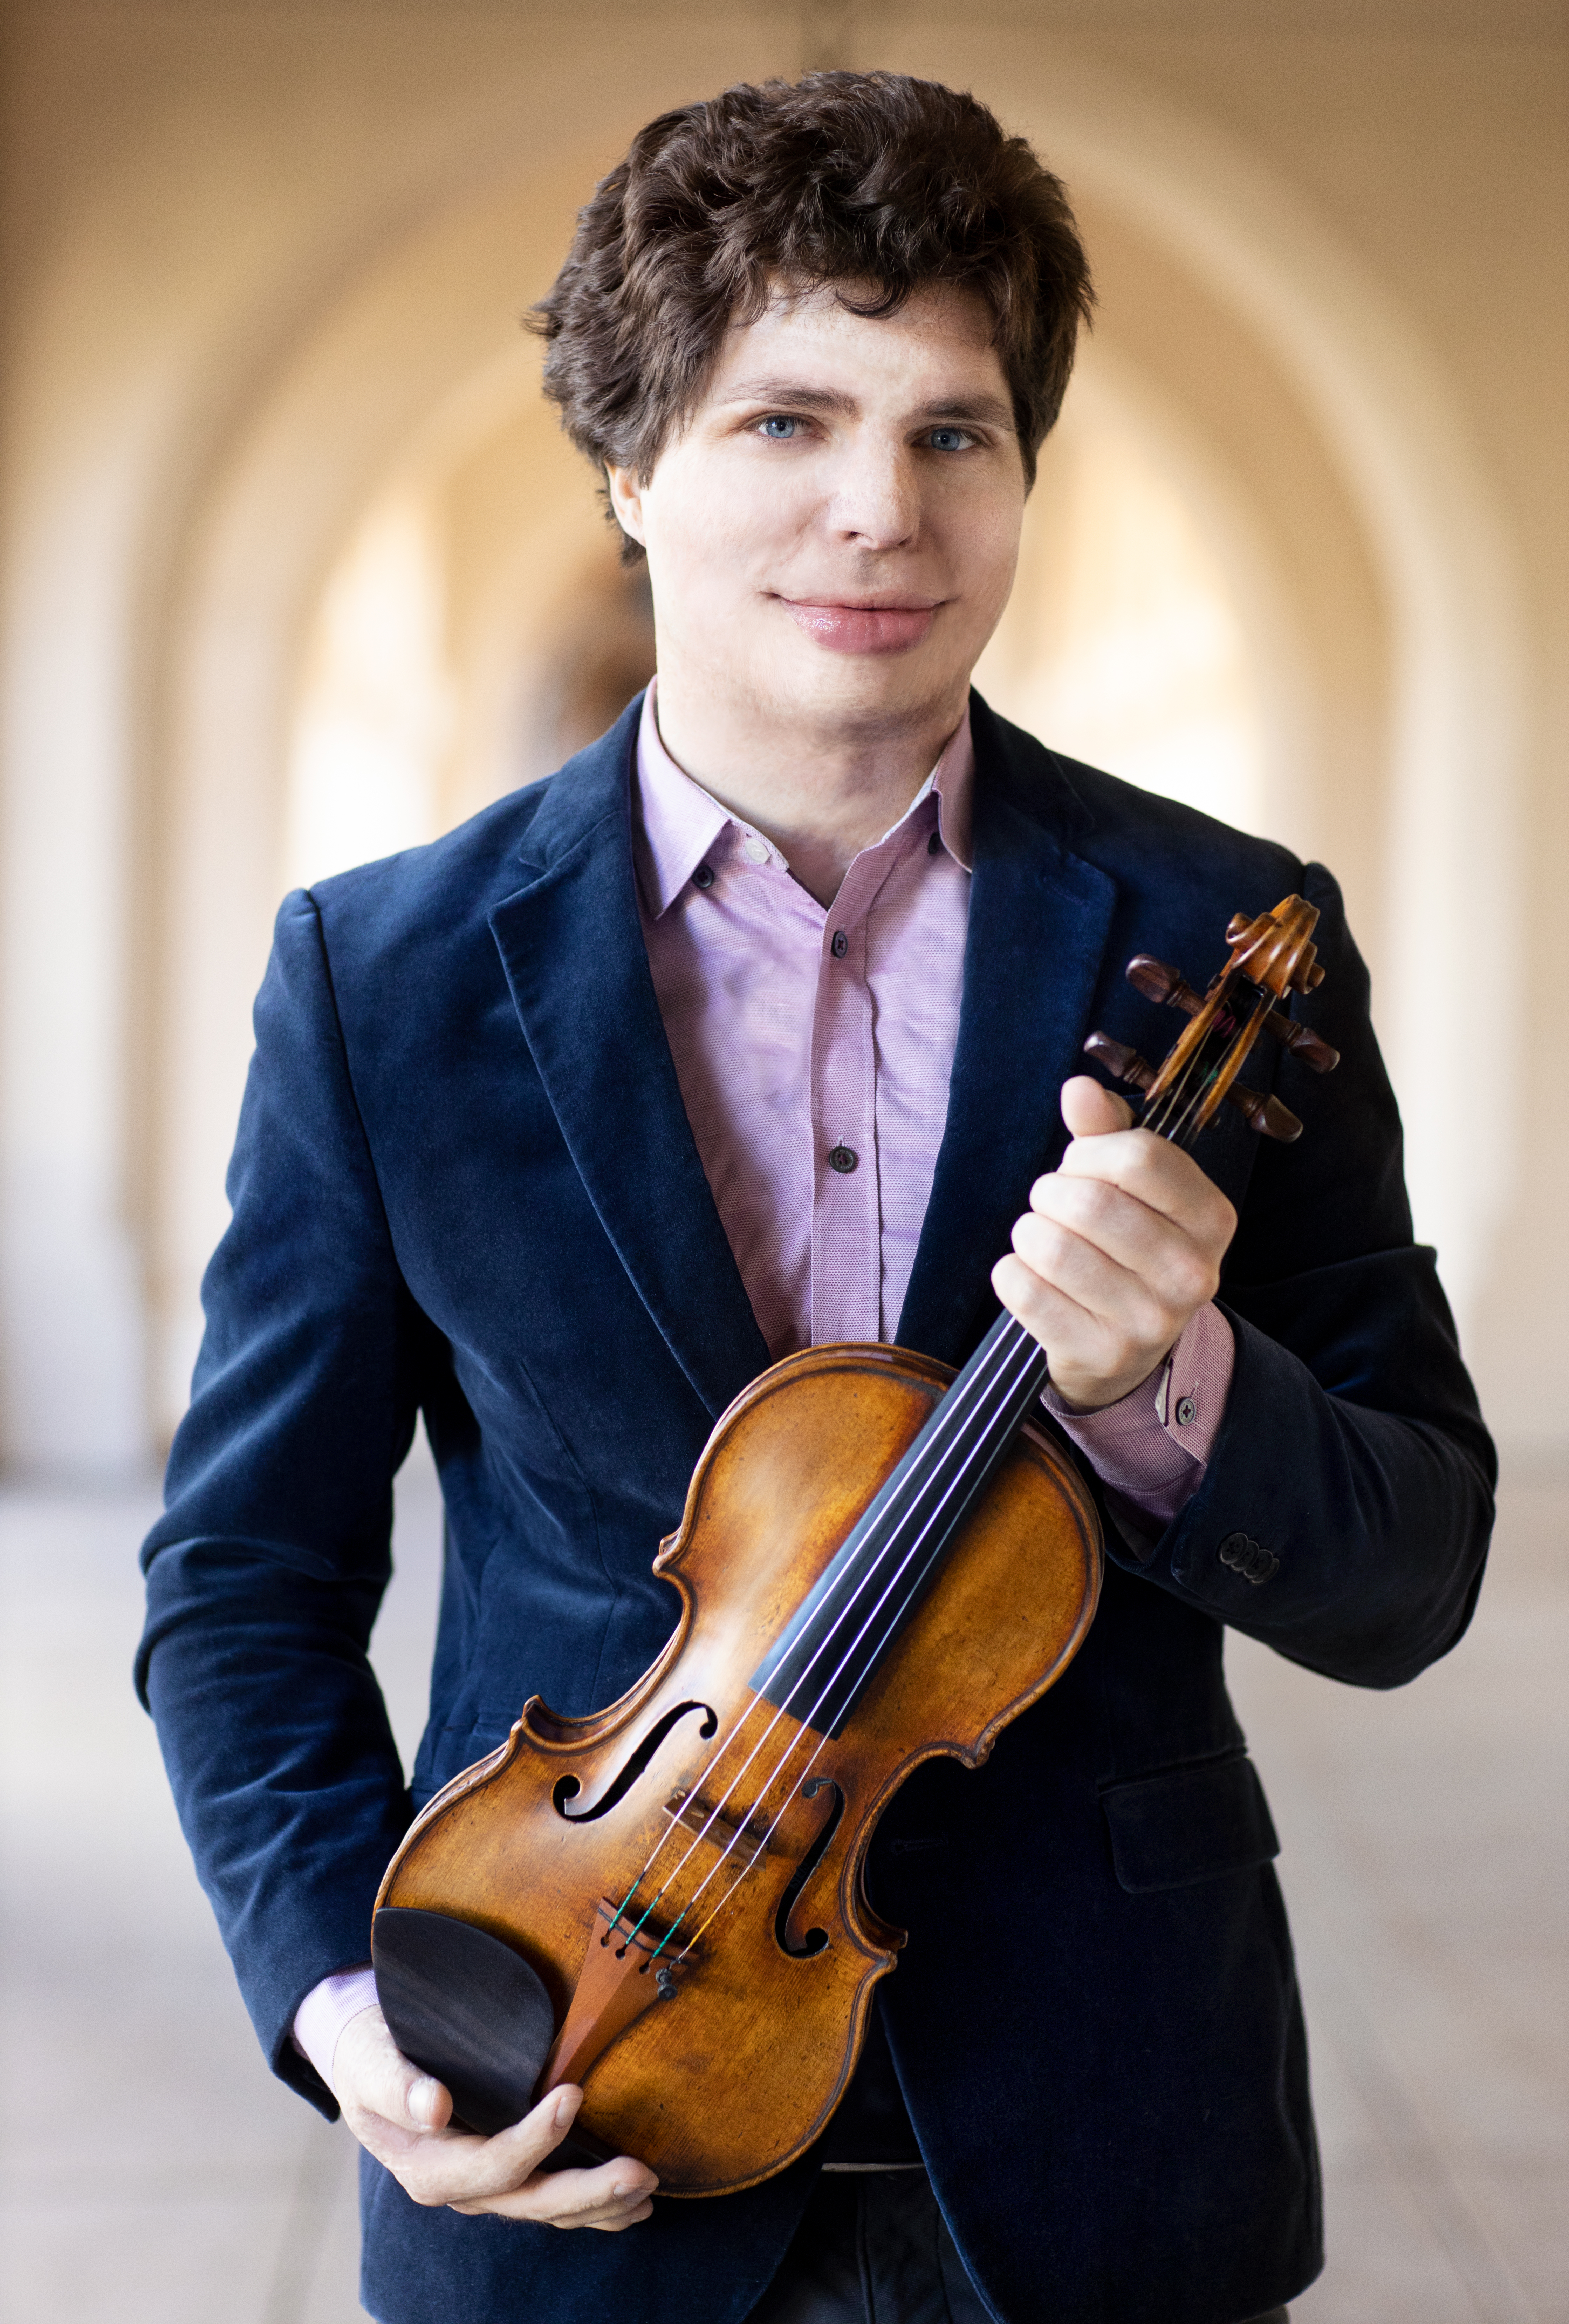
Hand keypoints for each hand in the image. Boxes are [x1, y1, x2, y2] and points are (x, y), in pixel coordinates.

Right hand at [333, 2006, 656, 2229]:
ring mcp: (484, 2188)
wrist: (366, 2059)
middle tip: (640, 2173)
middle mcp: (460, 2188)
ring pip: (548, 2209)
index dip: (535, 2137)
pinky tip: (630, 2206)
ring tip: (648, 2189)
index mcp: (428, 2167)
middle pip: (531, 2200)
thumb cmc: (370, 2053)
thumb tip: (434, 2107)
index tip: (573, 2095)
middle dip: (588, 2192)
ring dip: (600, 2204)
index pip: (492, 2164)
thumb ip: (399, 2086)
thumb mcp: (371, 2061)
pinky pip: (551, 2202)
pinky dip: (592, 2208)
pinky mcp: (503, 2177)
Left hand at [993, 1075, 1235, 1410]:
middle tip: (1054, 1207)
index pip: (1141, 1156)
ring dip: (1028, 1233)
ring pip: (1050, 1246)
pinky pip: (1023, 1289)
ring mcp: (1150, 1322)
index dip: (1089, 1153)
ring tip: (1042, 1241)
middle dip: (1051, 1194)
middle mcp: (1192, 1273)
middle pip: (1089, 1202)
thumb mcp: (1127, 1184)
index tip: (1080, 1166)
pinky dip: (1012, 1274)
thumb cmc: (1122, 1247)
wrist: (1121, 1348)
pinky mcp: (1101, 1354)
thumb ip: (1105, 1131)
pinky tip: (1033, 1279)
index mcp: (1211, 1218)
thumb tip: (1079, 1088)